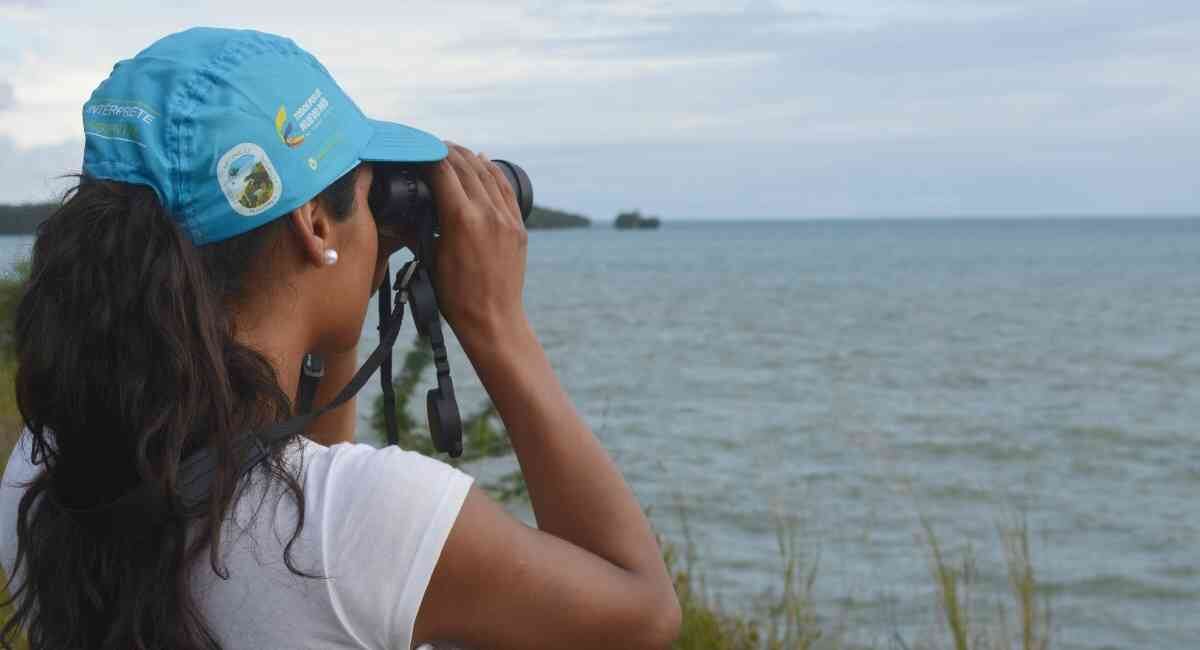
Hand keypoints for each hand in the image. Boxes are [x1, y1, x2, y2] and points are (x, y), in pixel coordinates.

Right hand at [426, 142, 527, 338]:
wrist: (493, 320)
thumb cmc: (455, 297)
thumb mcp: (429, 261)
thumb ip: (415, 231)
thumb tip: (396, 214)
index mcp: (461, 219)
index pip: (442, 171)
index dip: (427, 156)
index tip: (415, 151)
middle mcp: (487, 213)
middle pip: (465, 166)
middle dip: (446, 152)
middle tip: (430, 146)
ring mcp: (507, 218)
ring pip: (487, 172)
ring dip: (468, 157)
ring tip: (452, 150)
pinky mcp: (518, 226)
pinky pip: (505, 188)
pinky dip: (492, 171)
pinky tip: (482, 162)